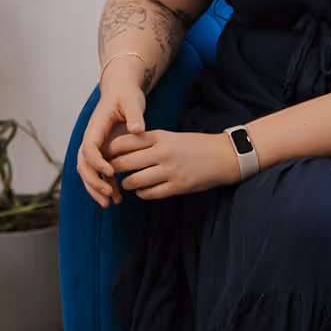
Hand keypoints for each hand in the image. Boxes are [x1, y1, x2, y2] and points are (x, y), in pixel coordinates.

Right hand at [76, 77, 147, 206]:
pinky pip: (98, 173)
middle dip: (93, 182)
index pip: (89, 148)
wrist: (121, 91)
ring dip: (97, 189)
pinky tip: (116, 198)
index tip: (110, 172)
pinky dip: (105, 186)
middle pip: (83, 165)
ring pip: (88, 173)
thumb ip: (134, 114)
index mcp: (96, 127)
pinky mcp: (102, 153)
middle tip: (108, 195)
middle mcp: (91, 139)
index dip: (97, 162)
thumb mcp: (132, 100)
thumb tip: (137, 130)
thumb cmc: (126, 94)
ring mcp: (95, 148)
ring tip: (111, 203)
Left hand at [106, 131, 240, 200]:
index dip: (110, 151)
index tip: (106, 156)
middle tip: (110, 173)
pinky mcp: (177, 186)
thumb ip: (148, 142)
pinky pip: (150, 193)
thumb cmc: (194, 145)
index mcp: (159, 136)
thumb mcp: (170, 136)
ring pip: (134, 181)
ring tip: (126, 183)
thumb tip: (121, 150)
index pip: (123, 142)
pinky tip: (142, 191)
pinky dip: (142, 193)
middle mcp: (162, 152)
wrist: (223, 156)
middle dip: (113, 169)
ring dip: (126, 184)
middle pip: (124, 162)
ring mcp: (170, 170)